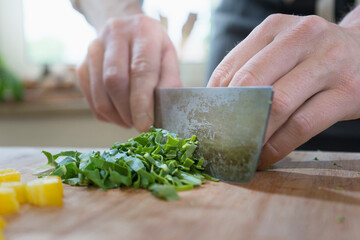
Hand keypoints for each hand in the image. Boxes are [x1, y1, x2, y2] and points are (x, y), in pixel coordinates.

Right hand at [77, 14, 180, 131]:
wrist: (127, 30)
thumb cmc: (152, 48)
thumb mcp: (168, 57)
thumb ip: (170, 81)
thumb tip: (167, 110)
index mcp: (142, 30)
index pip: (140, 70)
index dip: (142, 102)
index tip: (146, 126)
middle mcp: (114, 33)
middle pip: (115, 82)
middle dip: (128, 112)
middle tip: (141, 125)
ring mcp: (93, 48)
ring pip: (100, 94)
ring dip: (117, 117)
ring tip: (131, 121)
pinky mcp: (81, 65)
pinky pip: (90, 99)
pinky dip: (106, 114)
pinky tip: (119, 114)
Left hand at [208, 14, 359, 167]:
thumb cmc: (313, 56)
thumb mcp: (282, 50)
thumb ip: (252, 68)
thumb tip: (215, 104)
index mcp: (276, 27)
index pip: (232, 66)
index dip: (214, 99)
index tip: (206, 122)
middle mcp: (302, 37)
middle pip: (252, 82)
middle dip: (231, 117)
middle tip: (220, 141)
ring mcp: (329, 62)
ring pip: (277, 104)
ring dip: (254, 135)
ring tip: (241, 152)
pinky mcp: (349, 91)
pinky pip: (303, 124)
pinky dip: (279, 145)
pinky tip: (266, 156)